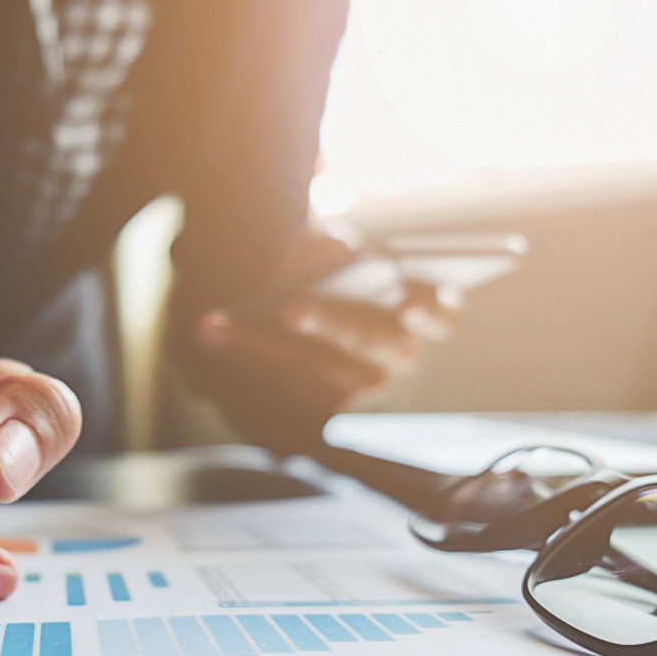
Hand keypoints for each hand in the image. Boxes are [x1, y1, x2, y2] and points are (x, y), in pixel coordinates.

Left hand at [183, 229, 459, 449]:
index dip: (430, 313)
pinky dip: (248, 364)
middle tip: (291, 311)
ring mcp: (365, 389)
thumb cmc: (323, 271)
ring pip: (328, 380)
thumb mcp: (324, 249)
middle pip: (378, 349)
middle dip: (335, 327)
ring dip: (273, 353)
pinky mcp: (322, 409)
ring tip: (223, 328)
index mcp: (420, 313)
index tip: (405, 304)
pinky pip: (286, 397)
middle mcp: (399, 357)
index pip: (442, 317)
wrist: (286, 304)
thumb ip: (330, 246)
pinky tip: (213, 336)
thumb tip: (331, 251)